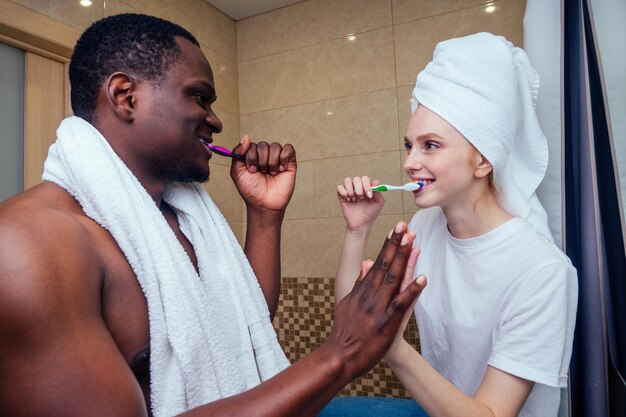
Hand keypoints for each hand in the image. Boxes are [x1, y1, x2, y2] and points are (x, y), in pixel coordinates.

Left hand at [230, 135, 296, 211]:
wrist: (264, 204)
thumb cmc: (251, 190)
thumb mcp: (237, 172)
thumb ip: (237, 153)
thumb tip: (247, 137)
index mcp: (253, 156)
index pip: (252, 145)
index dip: (251, 157)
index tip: (251, 170)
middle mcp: (265, 156)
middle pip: (263, 145)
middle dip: (261, 161)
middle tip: (262, 173)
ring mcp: (278, 159)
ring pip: (275, 146)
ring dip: (271, 162)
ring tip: (271, 174)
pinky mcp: (290, 162)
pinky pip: (288, 149)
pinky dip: (283, 158)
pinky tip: (280, 169)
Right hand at [325, 221, 425, 379]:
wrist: (341, 356)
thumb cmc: (346, 331)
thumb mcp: (348, 301)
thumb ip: (359, 282)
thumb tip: (365, 261)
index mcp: (362, 289)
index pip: (377, 262)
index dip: (388, 245)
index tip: (396, 229)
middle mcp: (370, 294)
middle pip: (386, 265)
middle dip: (396, 244)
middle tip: (405, 225)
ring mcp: (378, 307)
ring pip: (393, 278)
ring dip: (404, 259)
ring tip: (412, 241)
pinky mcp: (386, 322)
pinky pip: (402, 303)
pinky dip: (412, 290)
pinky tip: (423, 278)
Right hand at [337, 176, 384, 231]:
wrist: (361, 223)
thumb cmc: (370, 213)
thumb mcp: (378, 203)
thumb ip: (378, 192)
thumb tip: (376, 181)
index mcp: (366, 187)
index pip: (365, 179)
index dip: (367, 185)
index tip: (369, 195)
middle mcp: (358, 187)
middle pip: (356, 179)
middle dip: (359, 189)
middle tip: (361, 198)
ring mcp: (349, 191)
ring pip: (347, 180)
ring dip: (351, 190)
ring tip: (354, 200)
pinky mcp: (342, 196)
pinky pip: (339, 187)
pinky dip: (344, 193)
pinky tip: (348, 200)